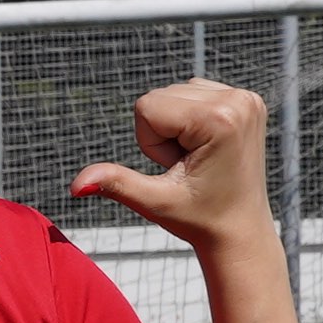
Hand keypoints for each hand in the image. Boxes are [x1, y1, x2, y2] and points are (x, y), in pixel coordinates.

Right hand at [72, 79, 273, 248]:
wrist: (239, 229)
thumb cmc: (202, 219)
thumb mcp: (155, 201)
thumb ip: (116, 183)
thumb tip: (76, 185)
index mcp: (220, 118)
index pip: (147, 106)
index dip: (151, 143)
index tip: (178, 167)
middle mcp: (238, 99)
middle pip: (160, 96)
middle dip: (162, 134)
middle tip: (188, 165)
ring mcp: (246, 97)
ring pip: (174, 93)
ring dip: (175, 128)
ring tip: (197, 158)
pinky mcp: (246, 99)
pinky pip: (193, 93)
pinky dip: (190, 120)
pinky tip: (206, 147)